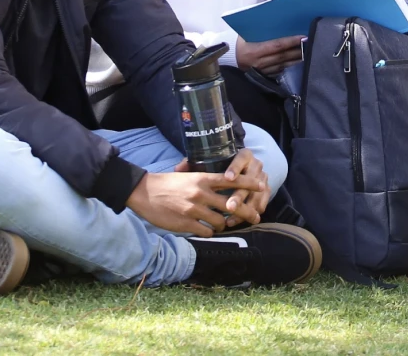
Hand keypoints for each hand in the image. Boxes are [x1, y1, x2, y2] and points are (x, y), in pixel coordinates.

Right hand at [127, 149, 267, 235]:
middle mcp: (201, 193)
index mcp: (202, 179)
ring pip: (220, 221)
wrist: (145, 193)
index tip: (262, 185)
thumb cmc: (167, 183)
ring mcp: (194, 209)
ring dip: (224, 224)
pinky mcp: (186, 223)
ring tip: (224, 224)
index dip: (248, 183)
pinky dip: (209, 231)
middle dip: (247, 211)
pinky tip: (206, 229)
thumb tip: (224, 183)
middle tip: (256, 216)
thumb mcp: (188, 175)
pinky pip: (206, 231)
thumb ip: (205, 181)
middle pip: (232, 204)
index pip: (231, 179)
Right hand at [233, 35, 304, 75]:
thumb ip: (259, 28)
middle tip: (310, 44)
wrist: (227, 58)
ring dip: (296, 60)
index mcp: (253, 51)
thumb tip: (274, 16)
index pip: (277, 45)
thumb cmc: (239, 42)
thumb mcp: (245, 34)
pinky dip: (289, 67)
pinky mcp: (263, 76)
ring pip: (283, 65)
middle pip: (283, 56)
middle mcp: (258, 63)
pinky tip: (298, 62)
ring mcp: (261, 72)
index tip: (303, 37)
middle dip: (298, 50)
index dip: (291, 42)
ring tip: (308, 53)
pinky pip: (279, 72)